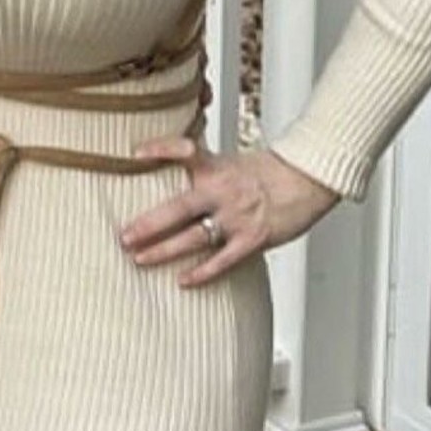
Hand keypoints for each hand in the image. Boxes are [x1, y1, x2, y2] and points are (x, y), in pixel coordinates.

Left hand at [120, 138, 340, 286]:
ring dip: (163, 250)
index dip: (160, 149)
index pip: (185, 151)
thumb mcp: (232, 161)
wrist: (307, 180)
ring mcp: (237, 217)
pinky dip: (201, 273)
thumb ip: (204, 167)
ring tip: (139, 258)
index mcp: (217, 167)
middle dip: (147, 224)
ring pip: (193, 238)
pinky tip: (182, 281)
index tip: (135, 154)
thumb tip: (177, 167)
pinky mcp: (252, 239)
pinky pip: (222, 261)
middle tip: (123, 235)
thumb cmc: (270, 172)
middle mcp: (223, 191)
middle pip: (178, 208)